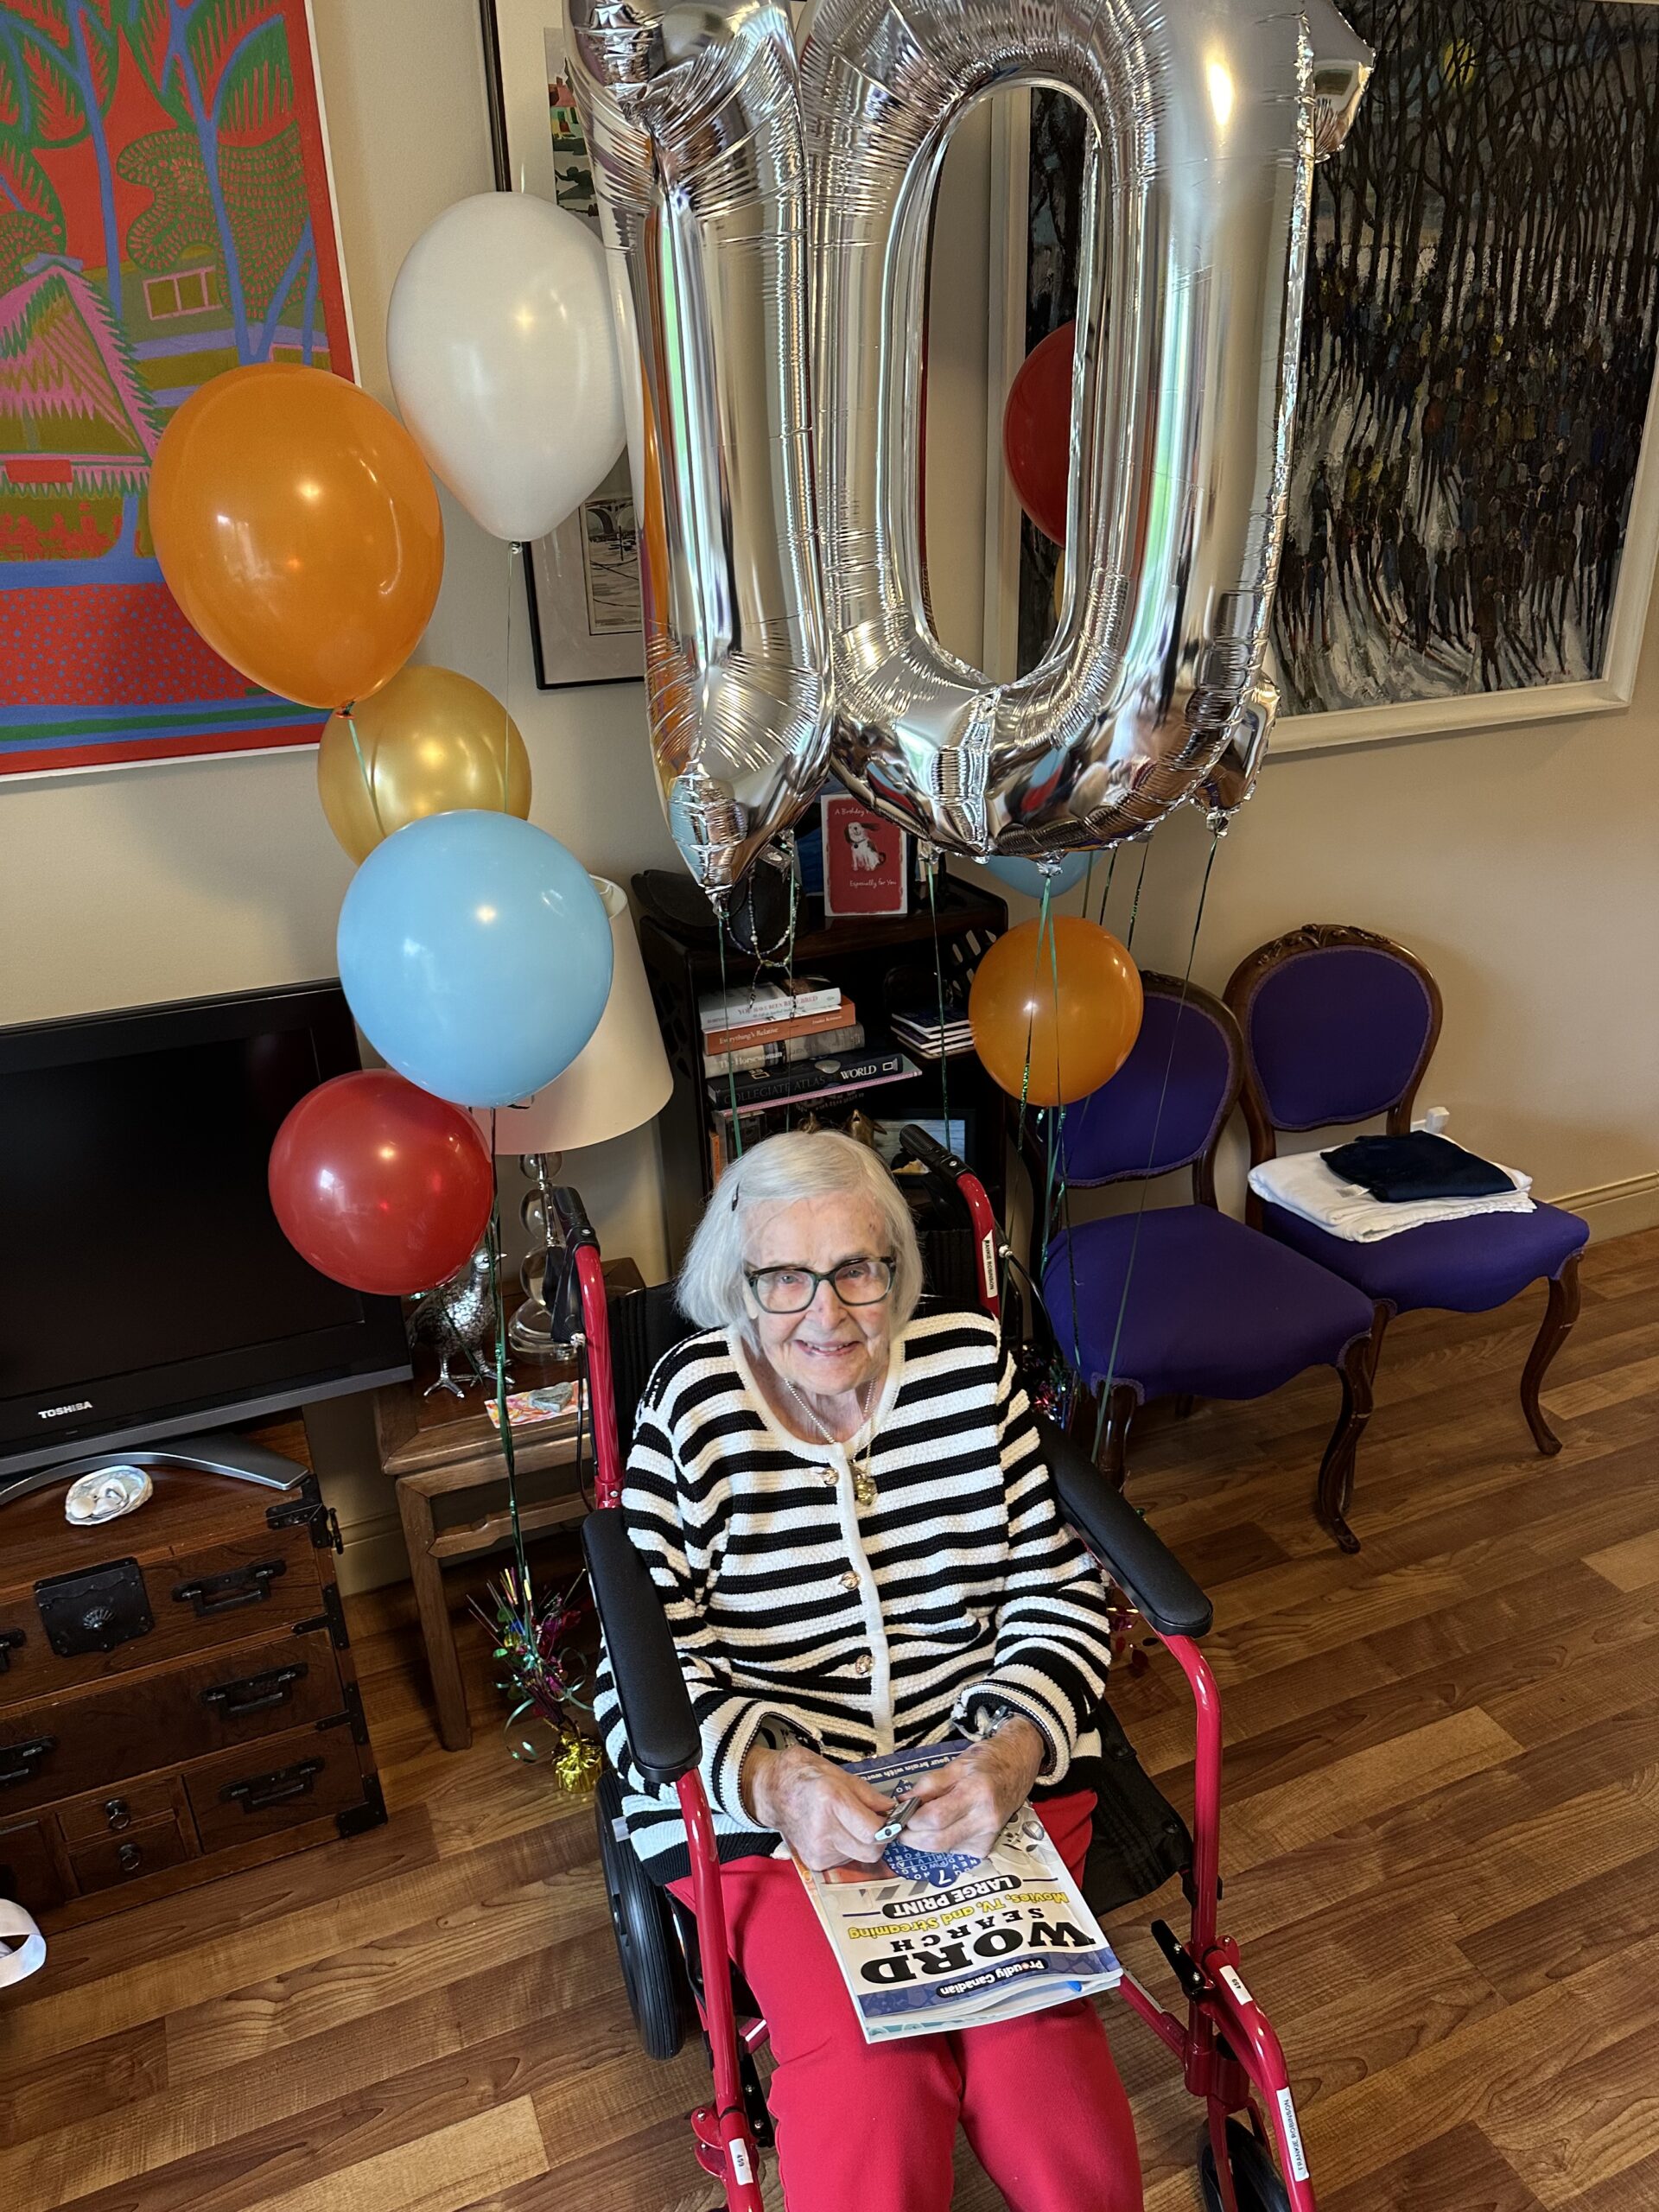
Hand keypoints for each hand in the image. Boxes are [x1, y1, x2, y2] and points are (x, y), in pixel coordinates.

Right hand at [741, 1742, 893, 1869]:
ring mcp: (817, 1850)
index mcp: (832, 1802)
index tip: (892, 1819)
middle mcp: (824, 1831)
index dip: (889, 1827)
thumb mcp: (840, 1774)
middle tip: (874, 1822)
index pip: (874, 1832)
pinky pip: (843, 1860)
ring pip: (859, 1857)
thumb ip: (869, 1796)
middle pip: (870, 1852)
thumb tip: (892, 1810)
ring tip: (849, 1823)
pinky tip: (835, 1831)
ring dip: (862, 1843)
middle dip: (878, 1839)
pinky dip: (846, 1848)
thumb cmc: (804, 1775)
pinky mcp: (813, 1862)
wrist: (770, 1790)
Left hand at [900, 1717, 1045, 1862]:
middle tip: (900, 1827)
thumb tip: (904, 1802)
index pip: (936, 1817)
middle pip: (938, 1841)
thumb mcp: (956, 1764)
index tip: (899, 1815)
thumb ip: (929, 1784)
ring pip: (944, 1848)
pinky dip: (941, 1841)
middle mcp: (985, 1819)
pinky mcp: (985, 1846)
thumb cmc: (988, 1761)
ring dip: (924, 1840)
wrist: (1018, 1767)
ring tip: (917, 1825)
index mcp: (977, 1792)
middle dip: (913, 1837)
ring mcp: (987, 1836)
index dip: (912, 1819)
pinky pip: (954, 1850)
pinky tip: (941, 1828)